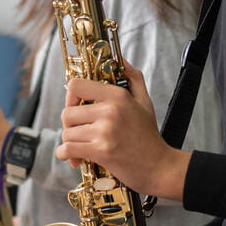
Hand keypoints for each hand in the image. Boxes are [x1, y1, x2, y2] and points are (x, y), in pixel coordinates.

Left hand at [57, 59, 190, 200]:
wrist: (159, 166)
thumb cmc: (149, 135)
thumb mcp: (144, 101)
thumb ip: (132, 77)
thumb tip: (119, 59)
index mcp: (117, 95)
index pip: (75, 85)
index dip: (70, 98)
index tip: (75, 108)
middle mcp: (110, 110)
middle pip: (67, 113)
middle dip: (69, 126)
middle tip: (78, 132)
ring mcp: (105, 131)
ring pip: (67, 133)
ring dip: (70, 143)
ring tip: (81, 147)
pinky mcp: (101, 151)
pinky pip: (69, 149)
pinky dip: (66, 155)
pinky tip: (74, 158)